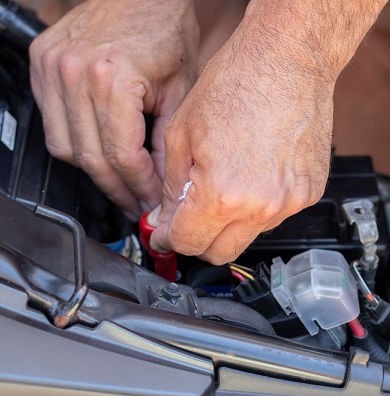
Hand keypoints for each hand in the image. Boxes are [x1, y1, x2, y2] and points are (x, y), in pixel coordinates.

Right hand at [29, 0, 198, 216]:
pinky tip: (98, 152)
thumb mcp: (179, 90)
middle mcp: (74, 74)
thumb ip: (166, 142)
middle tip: (134, 203)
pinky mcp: (42, 67)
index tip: (149, 201)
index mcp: (112, 79)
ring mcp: (52, 69)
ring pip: (66, 149)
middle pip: (91, 158)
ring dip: (93, 172)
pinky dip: (76, 147)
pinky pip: (54, 127)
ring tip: (118, 182)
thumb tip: (159, 183)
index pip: (122, 156)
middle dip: (116, 189)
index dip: (138, 187)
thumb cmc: (165, 30)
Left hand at [150, 6, 337, 264]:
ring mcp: (289, 202)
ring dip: (226, 226)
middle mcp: (261, 207)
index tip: (164, 234)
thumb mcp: (180, 135)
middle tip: (185, 219)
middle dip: (196, 241)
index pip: (187, 242)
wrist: (288, 58)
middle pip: (219, 253)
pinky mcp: (309, 193)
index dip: (169, 240)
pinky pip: (272, 217)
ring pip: (246, 238)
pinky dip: (253, 209)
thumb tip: (165, 221)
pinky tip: (247, 179)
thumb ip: (170, 189)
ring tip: (218, 190)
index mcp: (222, 193)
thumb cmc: (235, 84)